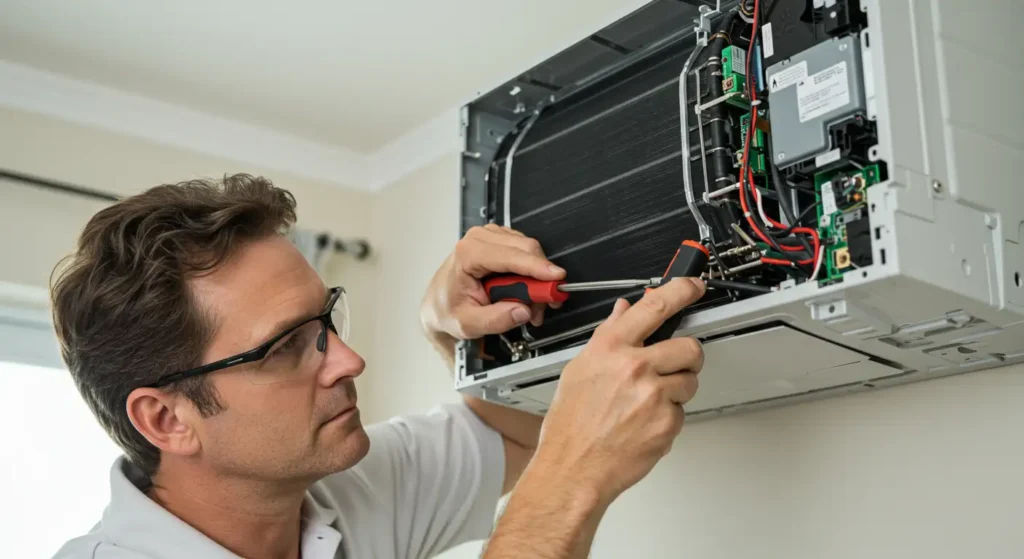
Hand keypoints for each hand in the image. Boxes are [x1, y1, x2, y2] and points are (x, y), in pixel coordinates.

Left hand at [421, 224, 565, 339]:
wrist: (438, 305)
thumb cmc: (448, 310)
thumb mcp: (468, 324)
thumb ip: (496, 319)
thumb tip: (523, 311)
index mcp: (467, 254)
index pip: (510, 256)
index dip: (536, 267)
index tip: (556, 278)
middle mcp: (478, 239)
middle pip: (525, 250)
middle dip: (541, 279)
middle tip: (545, 305)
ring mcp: (490, 237)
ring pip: (530, 251)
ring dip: (537, 279)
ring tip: (530, 304)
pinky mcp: (500, 242)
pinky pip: (526, 253)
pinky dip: (532, 273)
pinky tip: (525, 292)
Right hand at [529, 277, 706, 505]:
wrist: (573, 468)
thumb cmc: (571, 424)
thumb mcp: (579, 369)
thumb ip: (607, 336)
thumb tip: (624, 311)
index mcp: (610, 348)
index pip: (655, 306)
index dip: (682, 290)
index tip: (694, 286)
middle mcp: (634, 367)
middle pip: (689, 347)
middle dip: (687, 356)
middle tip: (673, 366)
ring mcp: (653, 396)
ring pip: (689, 381)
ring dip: (677, 390)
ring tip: (647, 402)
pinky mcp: (666, 423)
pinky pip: (681, 412)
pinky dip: (668, 418)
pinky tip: (644, 424)